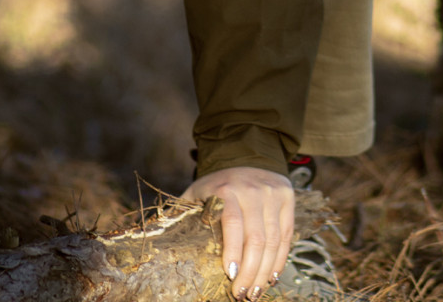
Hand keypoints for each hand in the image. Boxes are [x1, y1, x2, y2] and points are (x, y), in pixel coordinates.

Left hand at [182, 166, 293, 299]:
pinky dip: (280, 259)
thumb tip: (155, 241)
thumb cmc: (215, 184)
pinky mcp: (288, 199)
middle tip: (242, 295)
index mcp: (227, 189)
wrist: (246, 155)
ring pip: (274, 240)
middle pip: (257, 238)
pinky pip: (287, 235)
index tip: (230, 277)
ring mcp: (273, 193)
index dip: (233, 252)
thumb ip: (181, 214)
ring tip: (255, 292)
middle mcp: (254, 190)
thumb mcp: (195, 193)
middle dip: (251, 272)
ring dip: (265, 271)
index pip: (234, 224)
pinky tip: (271, 277)